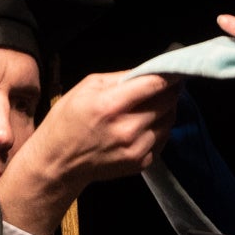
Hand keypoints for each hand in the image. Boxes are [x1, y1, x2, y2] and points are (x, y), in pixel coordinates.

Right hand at [0, 71, 178, 234]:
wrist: (59, 163)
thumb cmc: (67, 121)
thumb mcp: (85, 88)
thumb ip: (118, 78)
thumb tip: (146, 73)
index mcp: (110, 106)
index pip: (152, 85)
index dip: (168, 75)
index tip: (175, 70)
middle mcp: (127, 129)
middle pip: (166, 103)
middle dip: (169, 91)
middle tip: (167, 85)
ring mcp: (136, 149)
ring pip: (168, 122)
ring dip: (166, 110)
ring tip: (154, 105)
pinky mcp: (140, 163)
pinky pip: (162, 140)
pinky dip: (158, 129)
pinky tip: (145, 125)